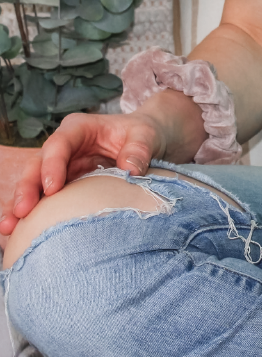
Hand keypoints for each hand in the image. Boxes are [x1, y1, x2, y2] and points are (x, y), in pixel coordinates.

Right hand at [0, 106, 173, 239]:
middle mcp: (64, 147)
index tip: (52, 188)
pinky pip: (44, 199)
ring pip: (34, 185)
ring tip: (9, 229)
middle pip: (38, 165)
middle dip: (28, 188)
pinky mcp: (64, 185)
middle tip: (22, 212)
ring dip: (22, 205)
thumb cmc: (144, 134)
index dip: (52, 165)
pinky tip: (20, 233)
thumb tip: (132, 171)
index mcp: (79, 128)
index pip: (59, 144)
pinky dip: (34, 214)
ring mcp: (61, 167)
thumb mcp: (146, 136)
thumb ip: (138, 150)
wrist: (149, 142)